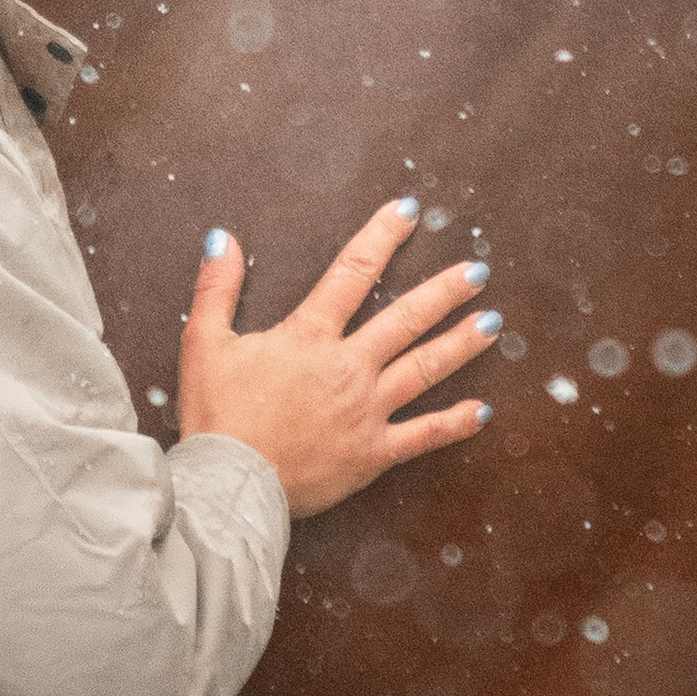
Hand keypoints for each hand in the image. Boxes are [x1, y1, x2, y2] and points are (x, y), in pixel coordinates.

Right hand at [176, 196, 497, 516]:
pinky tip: (482, 412)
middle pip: (406, 319)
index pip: (352, 272)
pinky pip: (423, 436)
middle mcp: (348, 366)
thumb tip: (221, 238)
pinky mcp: (373, 452)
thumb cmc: (216, 415)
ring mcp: (366, 410)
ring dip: (460, 343)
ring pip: (424, 369)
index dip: (382, 236)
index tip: (410, 211)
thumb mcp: (204, 342)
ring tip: (493, 323)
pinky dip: (454, 423)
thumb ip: (216, 287)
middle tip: (477, 271)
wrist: (229, 484)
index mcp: (309, 336)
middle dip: (445, 291)